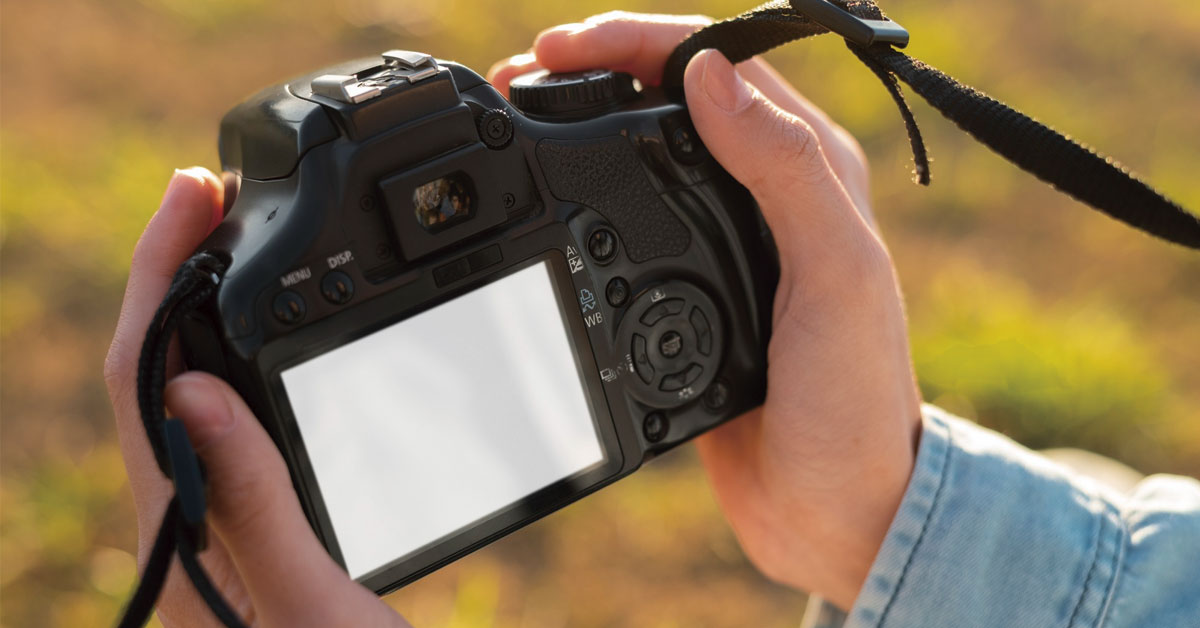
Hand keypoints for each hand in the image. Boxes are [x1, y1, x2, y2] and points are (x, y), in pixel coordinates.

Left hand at [104, 168, 408, 626]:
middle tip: (210, 197)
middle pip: (155, 372)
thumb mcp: (309, 607)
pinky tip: (287, 345)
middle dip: (172, 273)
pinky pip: (243, 426)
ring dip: (209, 312)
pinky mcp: (266, 527)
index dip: (158, 278)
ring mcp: (227, 524)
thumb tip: (191, 389)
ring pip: (196, 395)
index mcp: (187, 534)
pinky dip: (253, 362)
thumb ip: (252, 507)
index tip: (193, 198)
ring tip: (239, 247)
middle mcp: (193, 521)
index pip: (140, 378)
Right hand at [489, 13, 921, 609]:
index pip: (718, 62)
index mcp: (811, 168)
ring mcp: (730, 237)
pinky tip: (552, 196)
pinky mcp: (695, 285)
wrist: (835, 506)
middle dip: (595, 71)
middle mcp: (772, 190)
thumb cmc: (853, 402)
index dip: (636, 43)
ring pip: (646, 148)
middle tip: (517, 78)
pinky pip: (635, 216)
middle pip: (673, 94)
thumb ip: (785, 170)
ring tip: (519, 119)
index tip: (557, 49)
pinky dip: (588, 192)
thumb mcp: (834, 276)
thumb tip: (708, 73)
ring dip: (585, 122)